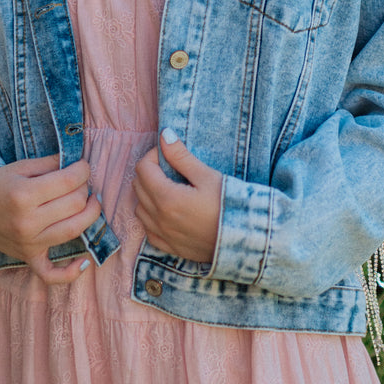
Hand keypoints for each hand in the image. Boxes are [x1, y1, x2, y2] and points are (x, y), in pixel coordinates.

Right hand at [0, 156, 100, 284]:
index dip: (82, 170)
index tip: (82, 165)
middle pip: (75, 204)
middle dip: (85, 188)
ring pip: (74, 230)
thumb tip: (78, 163)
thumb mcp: (20, 167)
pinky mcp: (28, 258)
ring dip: (91, 214)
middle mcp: (27, 222)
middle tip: (81, 182)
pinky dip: (71, 272)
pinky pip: (51, 274)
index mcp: (24, 195)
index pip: (69, 182)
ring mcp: (28, 243)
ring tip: (92, 202)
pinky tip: (85, 262)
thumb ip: (50, 163)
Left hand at [133, 132, 221, 264]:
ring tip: (168, 188)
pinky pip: (148, 230)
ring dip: (147, 195)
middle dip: (149, 172)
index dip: (153, 156)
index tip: (169, 153)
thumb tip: (164, 135)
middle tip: (169, 167)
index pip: (143, 169)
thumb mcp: (207, 176)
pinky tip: (166, 212)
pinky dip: (151, 218)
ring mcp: (163, 235)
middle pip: (138, 187)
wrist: (245, 239)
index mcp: (166, 198)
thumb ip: (181, 157)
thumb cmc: (229, 205)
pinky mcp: (170, 247)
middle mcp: (159, 218)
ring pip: (140, 209)